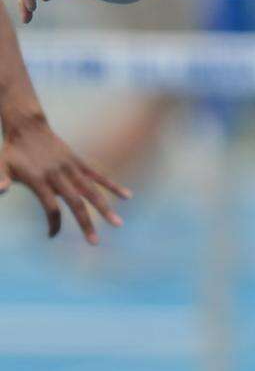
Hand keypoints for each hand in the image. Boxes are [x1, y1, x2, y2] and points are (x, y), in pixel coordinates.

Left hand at [0, 117, 131, 244]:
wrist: (29, 127)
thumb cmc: (13, 151)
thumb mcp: (1, 165)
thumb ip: (0, 179)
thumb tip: (2, 191)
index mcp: (40, 179)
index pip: (51, 207)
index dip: (54, 223)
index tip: (52, 235)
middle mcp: (59, 175)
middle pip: (76, 203)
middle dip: (86, 223)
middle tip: (95, 243)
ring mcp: (71, 168)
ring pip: (91, 191)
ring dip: (105, 208)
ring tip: (118, 223)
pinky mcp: (78, 162)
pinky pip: (98, 176)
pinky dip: (112, 186)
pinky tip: (126, 196)